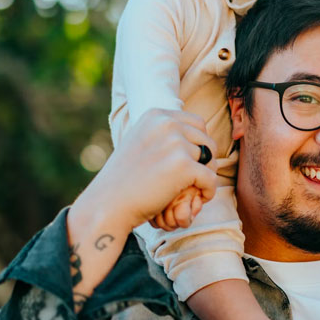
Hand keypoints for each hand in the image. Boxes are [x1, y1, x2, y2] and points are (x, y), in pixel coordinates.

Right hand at [72, 109, 216, 235]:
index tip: (191, 162)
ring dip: (205, 177)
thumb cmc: (124, 179)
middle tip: (195, 179)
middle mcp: (167, 124)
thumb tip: (194, 131)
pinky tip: (198, 198)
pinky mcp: (184, 166)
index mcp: (157, 115)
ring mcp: (176, 144)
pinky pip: (211, 178)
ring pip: (210, 160)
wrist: (108, 203)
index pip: (197, 123)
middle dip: (206, 160)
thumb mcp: (140, 142)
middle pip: (207, 140)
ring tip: (192, 190)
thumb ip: (164, 134)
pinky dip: (208, 191)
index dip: (199, 144)